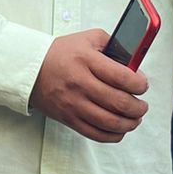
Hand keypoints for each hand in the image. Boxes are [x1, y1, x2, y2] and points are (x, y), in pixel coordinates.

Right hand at [29, 29, 148, 143]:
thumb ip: (114, 44)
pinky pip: (97, 134)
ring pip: (111, 122)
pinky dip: (114, 135)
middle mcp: (80, 83)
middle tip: (141, 104)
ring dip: (130, 123)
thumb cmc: (62, 53)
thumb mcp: (88, 39)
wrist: (30, 69)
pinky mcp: (69, 119)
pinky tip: (120, 128)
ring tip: (135, 117)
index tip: (142, 85)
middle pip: (120, 103)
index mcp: (86, 60)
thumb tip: (136, 60)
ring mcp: (74, 104)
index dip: (140, 84)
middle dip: (139, 106)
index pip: (122, 77)